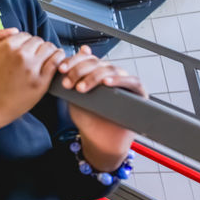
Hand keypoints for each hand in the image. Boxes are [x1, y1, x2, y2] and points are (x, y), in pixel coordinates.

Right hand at [0, 29, 64, 134]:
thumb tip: (13, 30)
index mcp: (7, 47)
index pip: (24, 35)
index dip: (25, 41)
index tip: (26, 48)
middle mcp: (20, 55)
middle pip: (38, 41)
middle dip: (37, 46)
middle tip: (35, 55)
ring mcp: (32, 68)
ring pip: (49, 48)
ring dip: (49, 51)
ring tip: (46, 57)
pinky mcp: (41, 81)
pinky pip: (56, 62)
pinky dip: (59, 58)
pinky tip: (56, 61)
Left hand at [60, 45, 146, 169]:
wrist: (99, 140)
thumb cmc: (88, 118)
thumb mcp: (74, 96)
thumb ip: (71, 80)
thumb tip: (65, 63)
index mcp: (95, 72)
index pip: (86, 58)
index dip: (73, 61)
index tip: (61, 69)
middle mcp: (111, 75)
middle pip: (97, 63)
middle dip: (79, 71)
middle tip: (69, 83)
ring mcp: (124, 82)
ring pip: (111, 69)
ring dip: (94, 77)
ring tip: (82, 88)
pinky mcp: (138, 92)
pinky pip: (132, 81)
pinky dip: (119, 80)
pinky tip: (106, 83)